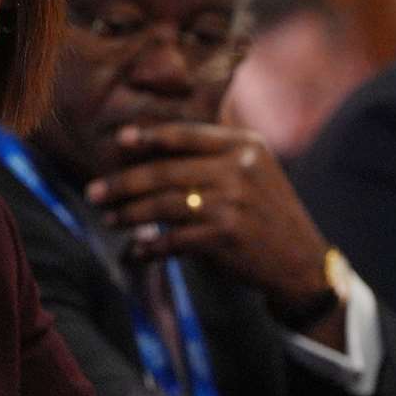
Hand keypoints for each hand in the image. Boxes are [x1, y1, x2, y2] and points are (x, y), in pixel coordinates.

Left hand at [84, 122, 330, 310]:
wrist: (301, 260)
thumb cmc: (266, 212)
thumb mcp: (254, 170)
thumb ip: (214, 155)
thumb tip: (148, 148)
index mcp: (245, 145)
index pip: (186, 135)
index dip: (148, 137)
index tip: (119, 142)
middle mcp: (240, 169)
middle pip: (165, 171)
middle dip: (123, 183)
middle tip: (94, 192)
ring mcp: (233, 203)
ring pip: (164, 204)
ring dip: (129, 214)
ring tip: (109, 219)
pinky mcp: (226, 236)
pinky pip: (174, 239)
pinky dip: (151, 245)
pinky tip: (137, 249)